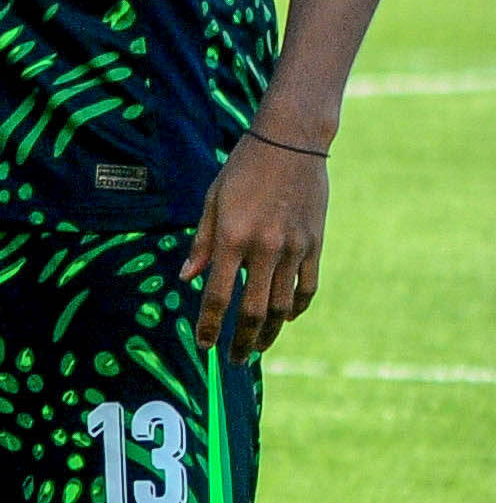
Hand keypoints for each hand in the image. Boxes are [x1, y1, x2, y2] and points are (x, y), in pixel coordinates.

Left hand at [182, 131, 326, 356]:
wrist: (291, 143)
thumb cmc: (243, 169)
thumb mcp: (212, 201)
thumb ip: (201, 243)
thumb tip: (186, 279)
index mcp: (232, 237)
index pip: (218, 295)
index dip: (210, 325)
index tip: (204, 345)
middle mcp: (265, 248)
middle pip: (254, 310)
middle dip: (241, 340)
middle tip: (232, 359)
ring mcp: (294, 248)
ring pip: (284, 305)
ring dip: (271, 332)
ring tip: (257, 347)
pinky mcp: (316, 245)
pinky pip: (308, 287)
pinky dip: (297, 308)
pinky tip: (286, 318)